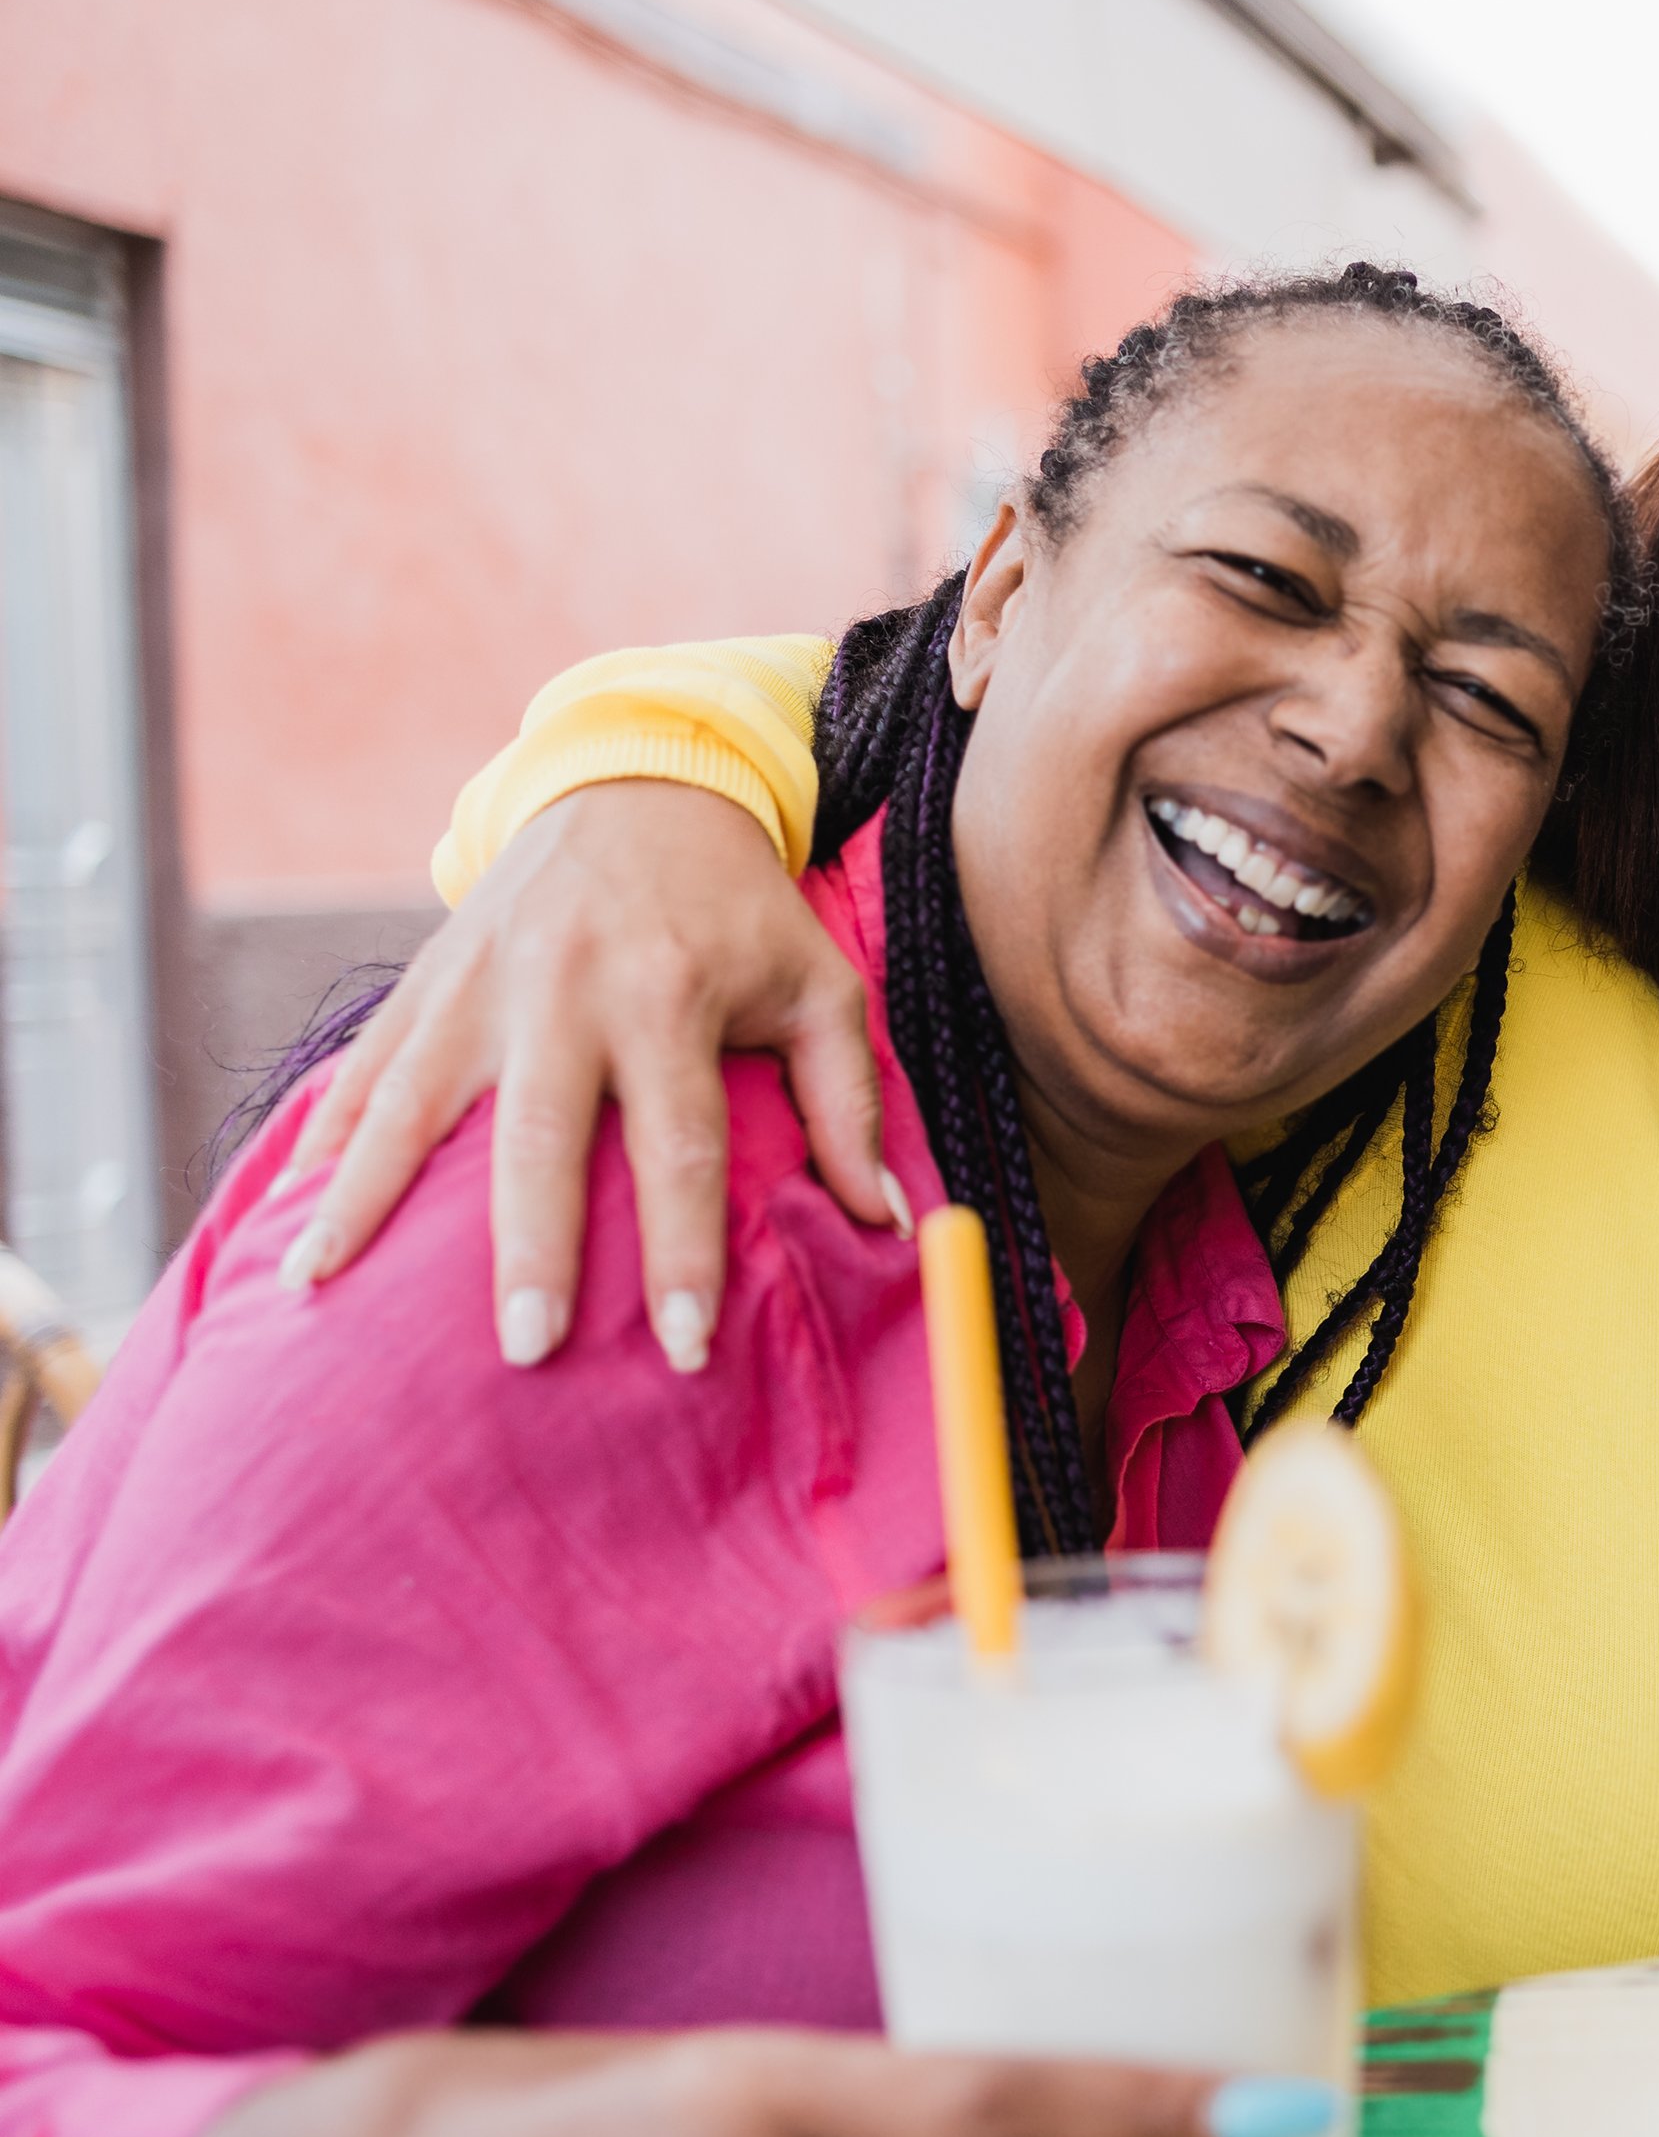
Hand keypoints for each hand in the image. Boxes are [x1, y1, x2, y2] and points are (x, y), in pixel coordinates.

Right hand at [275, 782, 897, 1372]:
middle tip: (525, 1349)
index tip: (685, 1348)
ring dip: (365, 1200)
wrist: (637, 786)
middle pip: (540, 1137)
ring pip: (412, 1103)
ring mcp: (479, 982)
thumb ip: (849, 1104)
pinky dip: (324, 1138)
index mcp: (668, 996)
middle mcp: (564, 990)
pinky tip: (291, 1211)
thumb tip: (888, 1220)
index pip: (682, 1148)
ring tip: (319, 1289)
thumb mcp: (820, 986)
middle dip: (532, 1249)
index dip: (684, 1252)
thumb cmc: (742, 912)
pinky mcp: (425, 978)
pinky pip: (364, 1066)